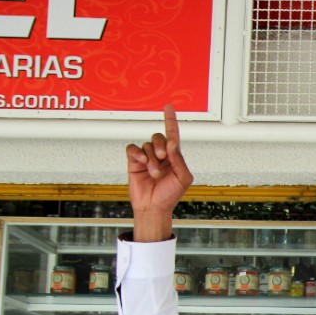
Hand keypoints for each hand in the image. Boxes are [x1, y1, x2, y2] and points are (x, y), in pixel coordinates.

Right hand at [125, 104, 193, 241]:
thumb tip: (173, 144)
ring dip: (151, 158)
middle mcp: (160, 155)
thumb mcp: (183, 179)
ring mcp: (146, 157)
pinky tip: (141, 162)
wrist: (154, 207)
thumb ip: (179, 160)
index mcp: (174, 157)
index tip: (169, 106)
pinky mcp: (134, 162)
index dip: (170, 120)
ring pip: (146, 145)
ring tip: (154, 173)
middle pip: (158, 137)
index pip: (173, 134)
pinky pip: (132, 149)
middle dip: (160, 146)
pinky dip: (137, 153)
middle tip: (162, 158)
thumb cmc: (170, 195)